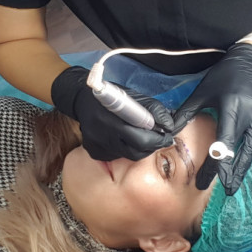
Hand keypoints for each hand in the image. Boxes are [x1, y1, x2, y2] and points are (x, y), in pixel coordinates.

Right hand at [52, 66, 173, 160]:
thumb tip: (169, 125)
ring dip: (138, 148)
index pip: (142, 140)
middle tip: (159, 139)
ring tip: (140, 134)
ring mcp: (97, 146)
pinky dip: (124, 149)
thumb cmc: (111, 95)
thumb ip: (153, 110)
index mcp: (113, 120)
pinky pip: (116, 156)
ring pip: (127, 155)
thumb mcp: (134, 96)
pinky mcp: (93, 152)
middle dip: (151, 147)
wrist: (81, 99)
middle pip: (136, 152)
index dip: (158, 140)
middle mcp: (103, 136)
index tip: (167, 136)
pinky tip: (122, 138)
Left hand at [174, 42, 251, 194]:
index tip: (203, 181)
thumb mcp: (202, 93)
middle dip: (230, 173)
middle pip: (239, 151)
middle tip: (223, 191)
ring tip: (235, 186)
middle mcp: (248, 116)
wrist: (249, 61)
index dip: (213, 165)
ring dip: (245, 169)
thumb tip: (167, 132)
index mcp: (230, 109)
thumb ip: (186, 113)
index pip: (221, 144)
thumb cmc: (222, 77)